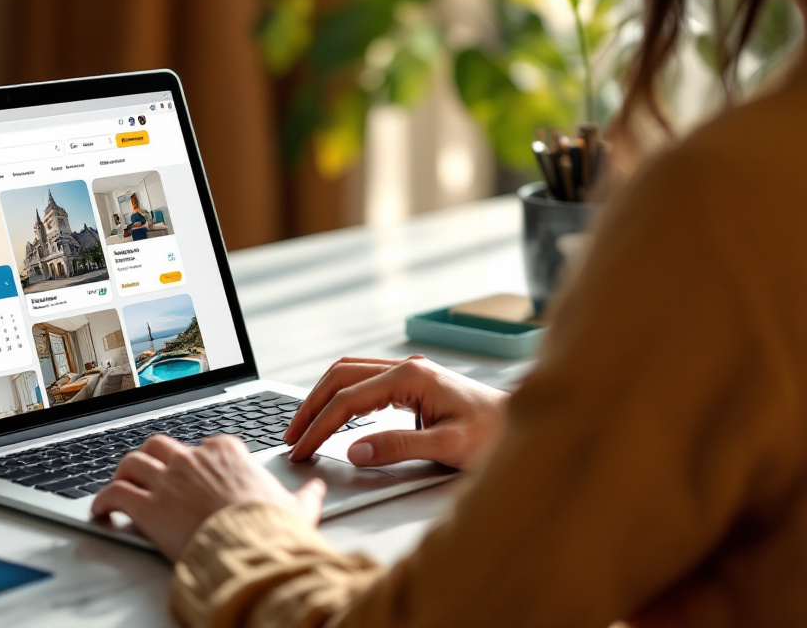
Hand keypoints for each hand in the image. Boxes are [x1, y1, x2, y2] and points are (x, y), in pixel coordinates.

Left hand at [91, 435, 326, 561]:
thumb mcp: (297, 508)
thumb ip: (305, 494)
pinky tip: (101, 510)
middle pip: (160, 445)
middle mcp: (192, 459)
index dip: (194, 458)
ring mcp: (167, 480)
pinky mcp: (147, 506)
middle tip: (148, 471)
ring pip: (132, 462)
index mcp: (227, 453)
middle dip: (152, 457)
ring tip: (119, 485)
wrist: (252, 551)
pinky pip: (114, 494)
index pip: (204, 444)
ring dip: (123, 473)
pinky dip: (103, 501)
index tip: (192, 470)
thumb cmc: (273, 530)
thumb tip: (316, 488)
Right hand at [285, 355, 507, 469]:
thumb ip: (398, 446)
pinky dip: (341, 397)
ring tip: (305, 426)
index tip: (300, 450)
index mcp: (410, 377)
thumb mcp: (448, 447)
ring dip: (322, 398)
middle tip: (291, 437)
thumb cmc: (496, 434)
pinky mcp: (414, 382)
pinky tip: (336, 416)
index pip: (347, 400)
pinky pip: (364, 381)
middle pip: (339, 377)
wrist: (526, 425)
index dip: (318, 426)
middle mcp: (406, 367)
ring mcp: (410, 372)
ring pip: (348, 374)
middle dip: (310, 407)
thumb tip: (354, 450)